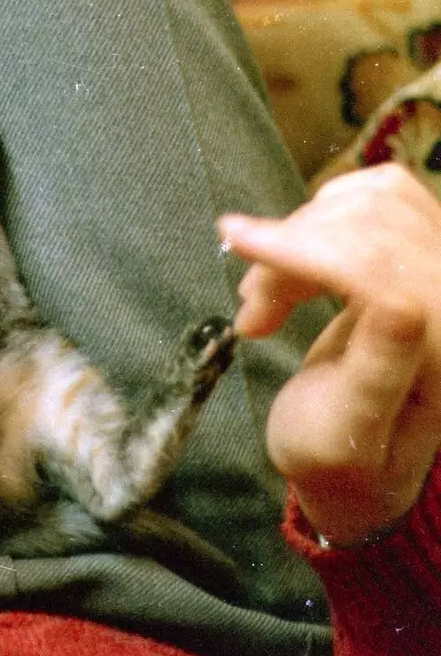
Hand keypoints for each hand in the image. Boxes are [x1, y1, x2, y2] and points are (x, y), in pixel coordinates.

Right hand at [218, 165, 440, 546]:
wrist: (358, 464)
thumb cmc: (340, 460)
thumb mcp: (344, 441)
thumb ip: (378, 372)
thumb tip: (398, 302)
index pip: (379, 264)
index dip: (305, 243)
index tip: (234, 238)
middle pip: (372, 222)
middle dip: (291, 249)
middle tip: (251, 315)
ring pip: (371, 200)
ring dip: (301, 234)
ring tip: (267, 295)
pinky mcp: (426, 247)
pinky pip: (378, 191)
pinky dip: (322, 214)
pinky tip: (300, 256)